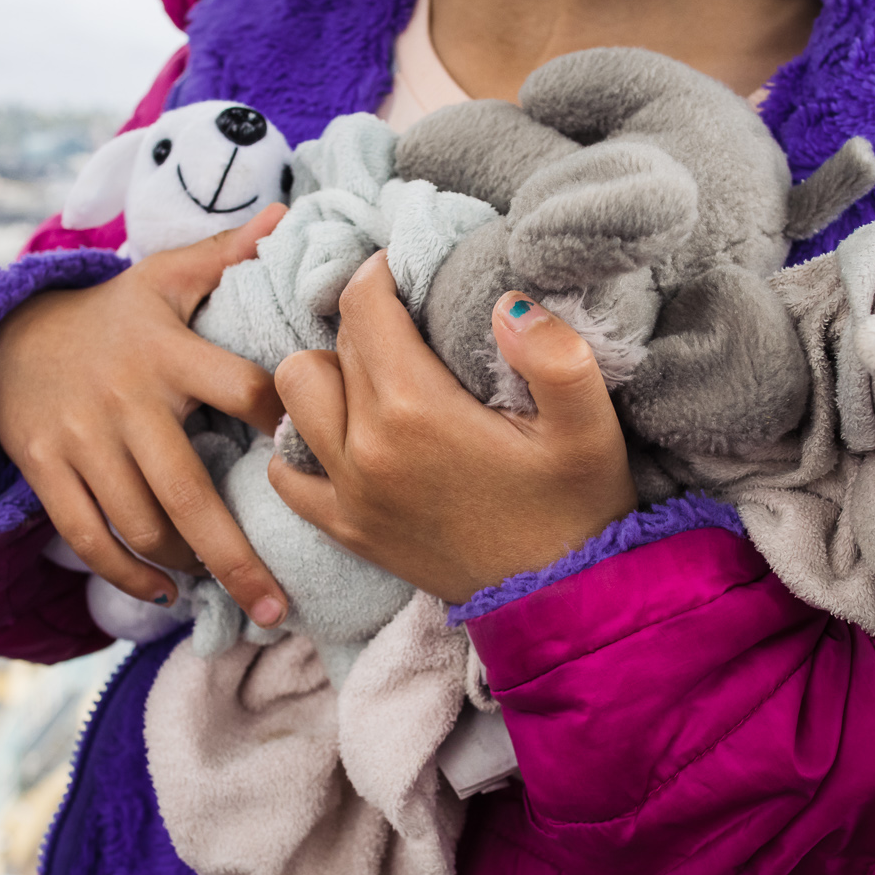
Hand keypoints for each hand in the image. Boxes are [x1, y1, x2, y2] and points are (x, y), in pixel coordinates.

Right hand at [0, 204, 291, 624]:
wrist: (7, 337)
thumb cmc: (113, 315)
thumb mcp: (164, 276)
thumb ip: (226, 255)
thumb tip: (286, 215)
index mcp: (167, 351)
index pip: (240, 390)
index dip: (283, 423)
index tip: (318, 458)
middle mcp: (126, 400)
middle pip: (189, 493)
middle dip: (237, 558)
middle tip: (278, 609)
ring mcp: (83, 442)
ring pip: (141, 526)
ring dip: (189, 568)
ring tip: (230, 591)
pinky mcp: (48, 470)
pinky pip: (90, 539)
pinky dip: (128, 575)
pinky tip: (166, 593)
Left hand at [270, 253, 635, 603]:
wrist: (561, 603)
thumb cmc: (578, 509)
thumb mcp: (591, 427)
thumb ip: (556, 355)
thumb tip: (506, 303)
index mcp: (416, 409)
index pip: (363, 306)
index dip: (380, 273)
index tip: (404, 271)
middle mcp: (365, 448)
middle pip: (332, 344)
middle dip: (366, 323)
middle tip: (408, 326)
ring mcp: (347, 494)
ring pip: (293, 394)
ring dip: (326, 375)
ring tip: (373, 378)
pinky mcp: (345, 531)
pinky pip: (284, 472)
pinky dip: (301, 444)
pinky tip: (345, 435)